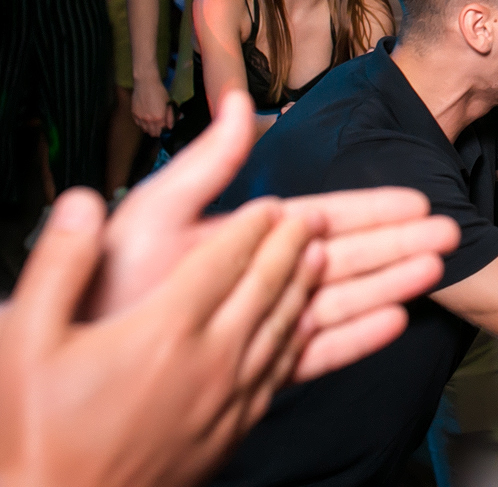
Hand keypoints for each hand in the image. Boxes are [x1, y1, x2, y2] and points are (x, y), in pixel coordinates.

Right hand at [0, 185, 322, 486]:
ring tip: (323, 260)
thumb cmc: (33, 437)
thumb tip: (82, 206)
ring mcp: (225, 401)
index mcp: (165, 330)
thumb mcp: (25, 341)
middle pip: (265, 289)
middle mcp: (207, 362)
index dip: (252, 227)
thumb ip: (59, 265)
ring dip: (306, 288)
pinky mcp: (230, 434)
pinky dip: (300, 342)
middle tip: (311, 221)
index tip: (271, 205)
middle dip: (291, 248)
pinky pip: (281, 375)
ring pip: (283, 329)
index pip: (224, 262)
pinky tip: (306, 332)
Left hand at [93, 89, 459, 382]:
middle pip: (343, 258)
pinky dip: (355, 340)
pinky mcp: (253, 371)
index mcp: (240, 237)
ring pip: (339, 301)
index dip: (371, 208)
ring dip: (388, 284)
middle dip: (398, 244)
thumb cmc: (100, 290)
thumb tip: (238, 103)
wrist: (69, 368)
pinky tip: (394, 322)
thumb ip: (205, 166)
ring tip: (435, 271)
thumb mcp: (152, 216)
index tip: (416, 200)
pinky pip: (314, 353)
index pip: (320, 217)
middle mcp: (256, 279)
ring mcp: (259, 325)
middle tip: (449, 233)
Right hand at [131, 74, 176, 136]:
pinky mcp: (134, 113)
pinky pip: (138, 124)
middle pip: (152, 132)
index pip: (161, 131)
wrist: (146, 83)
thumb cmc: (159, 92)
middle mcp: (148, 120)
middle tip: (159, 129)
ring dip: (149, 129)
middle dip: (157, 132)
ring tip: (152, 125)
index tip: (165, 129)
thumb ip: (170, 117)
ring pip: (144, 129)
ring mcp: (140, 117)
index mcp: (159, 118)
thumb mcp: (168, 104)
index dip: (164, 131)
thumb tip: (170, 127)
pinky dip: (142, 124)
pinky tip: (145, 121)